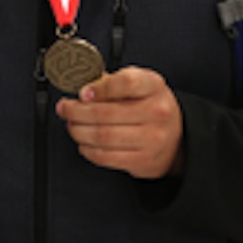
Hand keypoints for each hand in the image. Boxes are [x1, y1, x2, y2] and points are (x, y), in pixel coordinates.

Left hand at [55, 66, 182, 178]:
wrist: (177, 138)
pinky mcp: (143, 161)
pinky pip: (107, 157)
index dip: (100, 88)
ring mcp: (152, 138)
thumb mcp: (140, 84)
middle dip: (77, 111)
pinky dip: (88, 149)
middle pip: (107, 113)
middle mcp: (156, 111)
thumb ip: (112, 82)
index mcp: (153, 86)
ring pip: (103, 136)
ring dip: (79, 131)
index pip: (126, 83)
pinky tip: (83, 142)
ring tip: (71, 124)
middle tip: (65, 108)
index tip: (81, 92)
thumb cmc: (151, 106)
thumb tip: (82, 84)